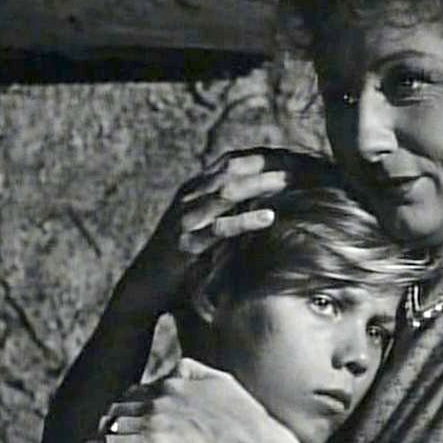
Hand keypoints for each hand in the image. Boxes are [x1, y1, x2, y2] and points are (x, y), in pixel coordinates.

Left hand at [85, 358, 291, 442]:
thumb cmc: (244, 419)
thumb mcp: (222, 381)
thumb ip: (197, 370)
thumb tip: (179, 365)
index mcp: (175, 381)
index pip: (139, 389)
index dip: (133, 402)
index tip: (130, 414)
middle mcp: (160, 397)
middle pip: (122, 404)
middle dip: (114, 416)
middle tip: (107, 429)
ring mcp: (153, 421)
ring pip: (113, 421)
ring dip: (103, 431)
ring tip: (92, 442)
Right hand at [126, 147, 337, 312]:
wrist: (144, 287)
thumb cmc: (178, 258)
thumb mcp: (200, 226)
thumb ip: (223, 211)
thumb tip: (260, 201)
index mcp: (193, 190)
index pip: (230, 162)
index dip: (261, 156)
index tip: (291, 154)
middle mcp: (188, 198)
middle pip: (231, 170)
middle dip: (264, 165)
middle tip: (298, 162)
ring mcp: (186, 219)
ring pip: (227, 193)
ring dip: (259, 184)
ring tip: (289, 181)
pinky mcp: (187, 244)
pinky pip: (221, 228)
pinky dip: (246, 220)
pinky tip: (269, 216)